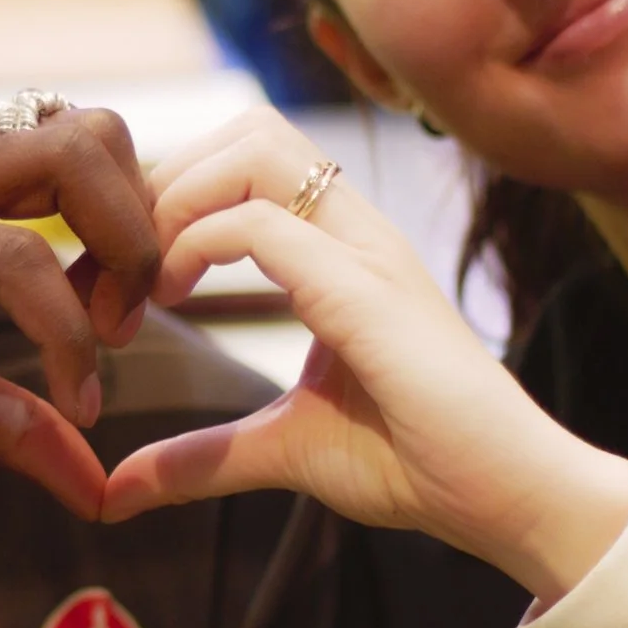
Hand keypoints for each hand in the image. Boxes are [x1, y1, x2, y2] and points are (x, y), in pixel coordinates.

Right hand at [0, 108, 160, 521]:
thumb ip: (9, 417)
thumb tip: (95, 479)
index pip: (74, 146)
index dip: (125, 222)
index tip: (118, 316)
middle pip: (91, 130)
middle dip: (140, 221)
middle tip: (126, 319)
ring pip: (68, 159)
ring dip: (120, 256)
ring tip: (101, 351)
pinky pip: (12, 259)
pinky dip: (62, 330)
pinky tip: (65, 397)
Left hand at [101, 110, 627, 599]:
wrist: (509, 499)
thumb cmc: (418, 462)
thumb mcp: (282, 449)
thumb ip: (203, 458)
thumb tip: (119, 490)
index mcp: (342, 249)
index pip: (249, 158)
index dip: (172, 196)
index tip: (123, 275)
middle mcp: (358, 232)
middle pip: (249, 128)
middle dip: (168, 177)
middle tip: (120, 262)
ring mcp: (368, 253)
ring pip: (257, 147)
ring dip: (180, 197)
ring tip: (145, 274)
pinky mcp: (370, 293)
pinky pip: (266, 225)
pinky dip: (198, 244)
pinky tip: (172, 297)